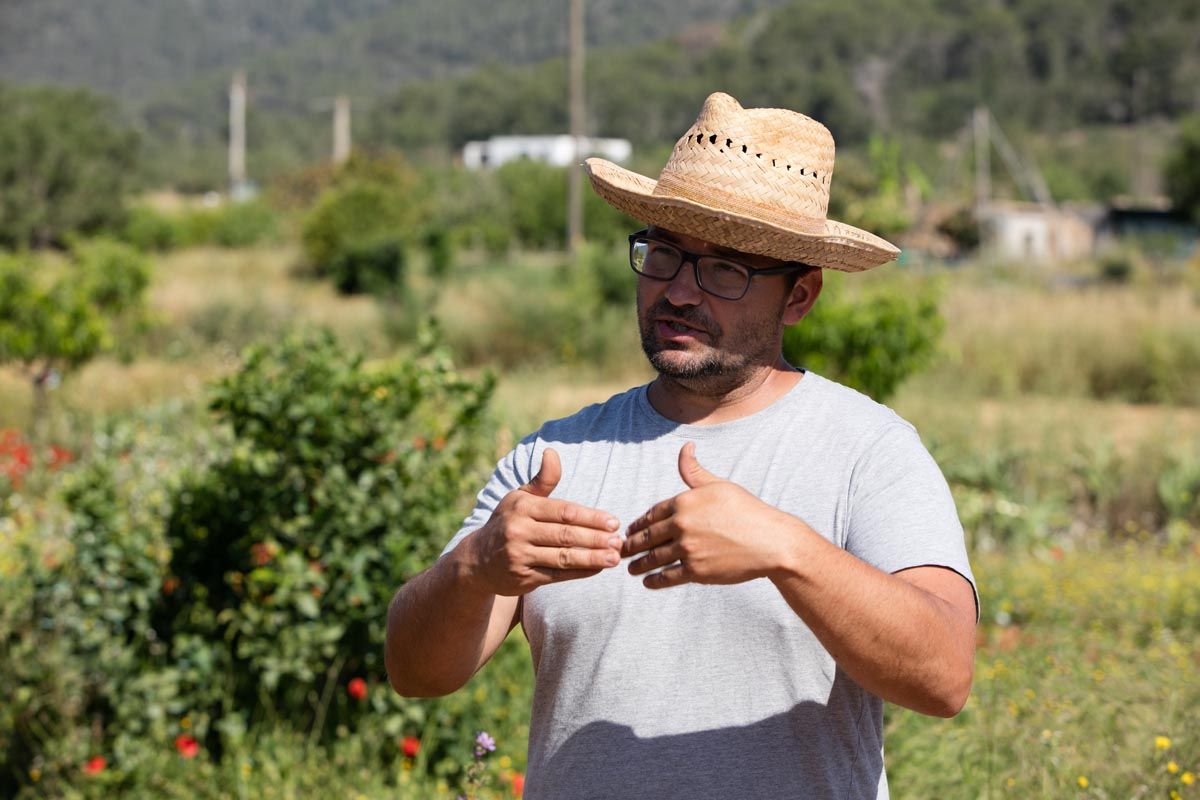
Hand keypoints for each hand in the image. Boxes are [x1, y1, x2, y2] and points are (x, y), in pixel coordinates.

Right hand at [464, 448, 621, 595]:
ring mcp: (520, 556)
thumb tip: (552, 452)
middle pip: (565, 535)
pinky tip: (597, 568)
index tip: (613, 522)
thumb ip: (542, 480)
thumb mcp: (520, 498)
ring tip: (614, 558)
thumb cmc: (507, 523)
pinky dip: (579, 572)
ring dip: (592, 558)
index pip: (563, 512)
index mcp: (522, 507)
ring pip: (563, 557)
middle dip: (595, 538)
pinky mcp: (523, 578)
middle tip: (619, 541)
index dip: (590, 517)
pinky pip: (557, 576)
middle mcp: (518, 531)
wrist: (476, 561)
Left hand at [622, 442, 797, 588]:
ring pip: (654, 558)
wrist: (771, 542)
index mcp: (684, 501)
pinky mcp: (695, 570)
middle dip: (632, 545)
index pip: (651, 514)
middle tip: (622, 551)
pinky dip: (654, 581)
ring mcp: (687, 549)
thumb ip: (694, 471)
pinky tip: (648, 582)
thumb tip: (685, 447)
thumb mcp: (719, 485)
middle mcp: (681, 524)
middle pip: (648, 537)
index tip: (630, 530)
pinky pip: (667, 577)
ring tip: (631, 569)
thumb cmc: (747, 510)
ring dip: (639, 564)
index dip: (638, 524)